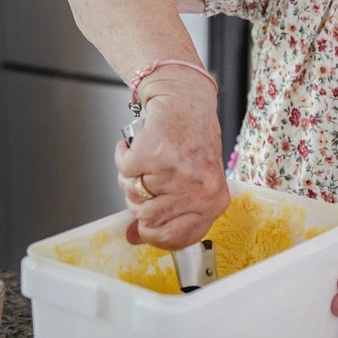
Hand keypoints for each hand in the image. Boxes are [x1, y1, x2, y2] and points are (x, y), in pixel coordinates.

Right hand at [116, 71, 229, 248]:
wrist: (185, 98)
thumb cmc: (193, 137)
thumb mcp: (194, 180)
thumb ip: (171, 211)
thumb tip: (135, 236)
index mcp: (214, 200)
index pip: (176, 238)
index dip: (154, 234)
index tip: (145, 227)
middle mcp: (198, 189)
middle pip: (148, 219)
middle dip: (138, 201)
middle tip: (146, 180)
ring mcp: (176, 173)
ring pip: (133, 195)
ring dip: (131, 178)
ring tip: (146, 160)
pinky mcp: (152, 154)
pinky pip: (124, 170)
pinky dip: (124, 156)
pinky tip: (137, 145)